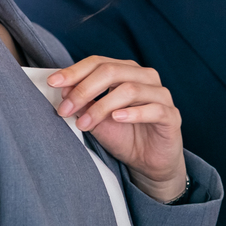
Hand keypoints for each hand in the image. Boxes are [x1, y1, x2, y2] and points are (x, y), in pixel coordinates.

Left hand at [46, 56, 186, 200]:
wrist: (148, 163)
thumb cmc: (125, 136)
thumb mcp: (97, 119)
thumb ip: (84, 103)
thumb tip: (64, 88)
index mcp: (127, 72)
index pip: (98, 62)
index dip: (74, 71)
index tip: (53, 83)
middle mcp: (145, 78)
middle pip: (111, 71)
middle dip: (84, 90)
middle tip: (65, 108)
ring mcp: (161, 95)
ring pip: (129, 89)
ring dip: (102, 107)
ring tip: (85, 123)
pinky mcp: (171, 115)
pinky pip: (154, 109)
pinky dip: (133, 113)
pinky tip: (117, 118)